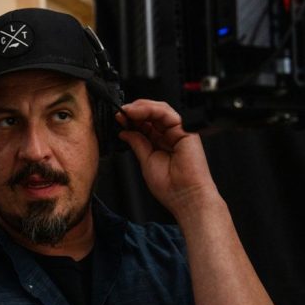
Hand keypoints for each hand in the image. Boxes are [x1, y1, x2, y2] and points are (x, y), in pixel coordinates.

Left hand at [116, 100, 218, 216]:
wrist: (185, 196)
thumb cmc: (170, 186)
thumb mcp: (145, 160)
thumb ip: (137, 143)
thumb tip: (125, 131)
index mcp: (160, 143)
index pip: (145, 124)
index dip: (131, 119)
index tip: (118, 118)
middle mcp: (170, 135)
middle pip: (152, 114)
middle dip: (134, 111)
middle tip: (120, 113)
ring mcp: (178, 132)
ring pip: (160, 110)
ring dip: (141, 108)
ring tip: (126, 111)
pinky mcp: (186, 130)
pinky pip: (168, 114)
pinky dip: (151, 110)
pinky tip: (137, 113)